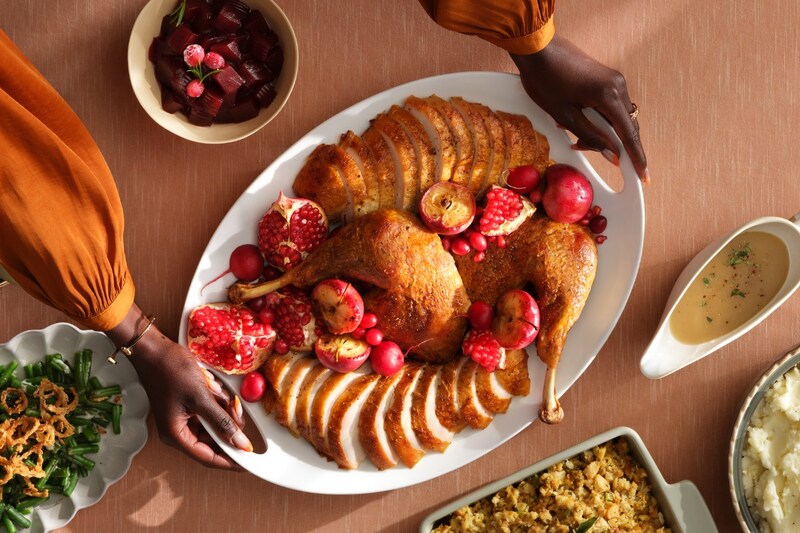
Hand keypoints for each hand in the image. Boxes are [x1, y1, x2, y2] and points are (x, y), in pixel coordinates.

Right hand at [106, 304, 250, 469]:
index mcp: (176, 435)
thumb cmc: (171, 371)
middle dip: (227, 424)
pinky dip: (215, 401)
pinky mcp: (188, 406)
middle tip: (234, 407)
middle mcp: (178, 431)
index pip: (208, 457)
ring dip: (221, 409)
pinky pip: (209, 410)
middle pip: (213, 439)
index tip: (249, 463)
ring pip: (213, 423)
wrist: (153, 348)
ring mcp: (183, 418)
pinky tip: (211, 386)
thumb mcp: (201, 396)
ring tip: (216, 390)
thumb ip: (222, 421)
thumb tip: (240, 443)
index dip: (230, 461)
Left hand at [511, 35, 648, 182]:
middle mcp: (618, 86)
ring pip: (616, 118)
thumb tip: (612, 154)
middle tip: (580, 146)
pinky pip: (610, 106)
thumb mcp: (566, 115)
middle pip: (624, 127)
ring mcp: (614, 81)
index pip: (629, 134)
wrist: (538, 49)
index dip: (637, 158)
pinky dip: (598, 119)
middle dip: (607, 143)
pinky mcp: (607, 79)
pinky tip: (577, 120)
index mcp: (609, 96)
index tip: (644, 176)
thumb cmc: (545, 80)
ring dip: (600, 131)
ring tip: (572, 133)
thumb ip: (591, 137)